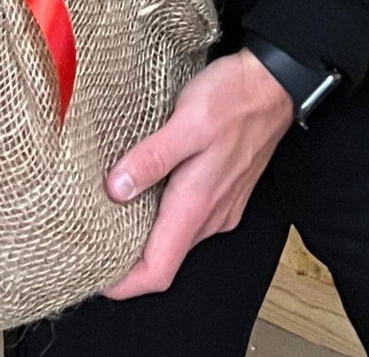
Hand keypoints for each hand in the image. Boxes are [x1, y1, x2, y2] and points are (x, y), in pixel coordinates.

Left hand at [100, 50, 293, 299]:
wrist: (276, 84)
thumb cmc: (234, 98)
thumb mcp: (186, 121)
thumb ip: (151, 158)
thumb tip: (116, 189)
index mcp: (197, 205)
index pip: (159, 271)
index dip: (125, 284)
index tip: (95, 278)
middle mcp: (211, 215)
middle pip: (165, 258)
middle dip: (129, 260)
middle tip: (92, 242)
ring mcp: (221, 205)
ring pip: (178, 238)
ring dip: (147, 236)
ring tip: (112, 215)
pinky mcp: (225, 190)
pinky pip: (191, 218)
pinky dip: (165, 216)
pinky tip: (148, 191)